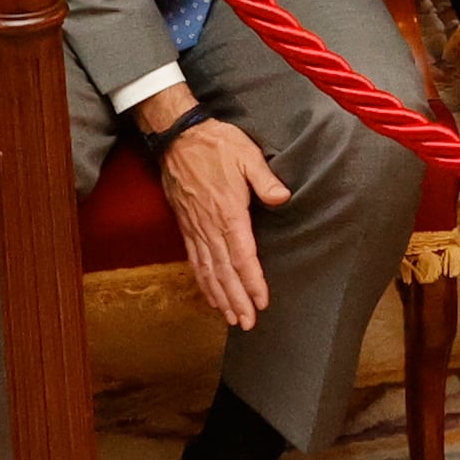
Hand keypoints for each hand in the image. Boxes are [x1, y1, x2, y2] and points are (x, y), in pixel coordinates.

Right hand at [149, 110, 289, 329]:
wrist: (177, 137)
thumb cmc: (216, 144)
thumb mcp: (246, 155)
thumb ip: (264, 180)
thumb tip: (282, 198)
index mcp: (228, 213)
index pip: (242, 256)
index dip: (252, 282)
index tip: (262, 302)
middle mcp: (210, 227)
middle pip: (225, 272)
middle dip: (237, 299)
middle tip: (248, 323)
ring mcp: (195, 228)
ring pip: (208, 271)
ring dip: (220, 297)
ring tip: (232, 318)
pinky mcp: (186, 226)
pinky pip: (194, 261)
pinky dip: (203, 282)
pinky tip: (211, 295)